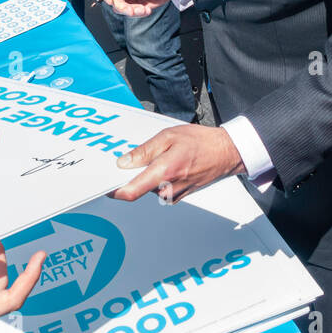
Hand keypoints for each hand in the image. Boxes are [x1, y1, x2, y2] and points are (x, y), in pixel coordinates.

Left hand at [111, 124, 242, 203]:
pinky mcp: (179, 196)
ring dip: (147, 175)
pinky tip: (167, 164)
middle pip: (138, 188)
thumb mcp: (168, 136)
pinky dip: (157, 178)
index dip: (114, 190)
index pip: (131, 191)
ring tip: (159, 157)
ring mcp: (175, 194)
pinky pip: (159, 189)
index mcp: (164, 172)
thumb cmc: (200, 142)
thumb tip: (124, 162)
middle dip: (133, 175)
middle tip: (134, 159)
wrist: (225, 152)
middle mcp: (168, 188)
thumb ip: (144, 151)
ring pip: (149, 188)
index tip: (105, 184)